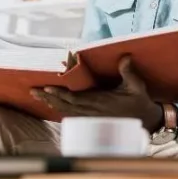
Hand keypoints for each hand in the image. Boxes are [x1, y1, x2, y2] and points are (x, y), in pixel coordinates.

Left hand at [31, 56, 163, 132]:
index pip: (75, 98)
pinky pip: (71, 116)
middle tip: (33, 91)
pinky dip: (60, 110)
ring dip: (51, 104)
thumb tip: (124, 57)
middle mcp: (92, 111)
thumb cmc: (139, 102)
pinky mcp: (91, 121)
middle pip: (65, 105)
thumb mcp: (136, 86)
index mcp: (100, 102)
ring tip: (38, 96)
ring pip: (66, 111)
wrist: (144, 121)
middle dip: (48, 98)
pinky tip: (52, 106)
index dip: (60, 93)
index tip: (47, 87)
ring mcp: (91, 118)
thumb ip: (128, 72)